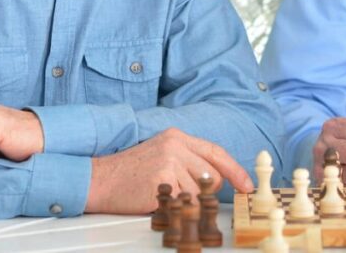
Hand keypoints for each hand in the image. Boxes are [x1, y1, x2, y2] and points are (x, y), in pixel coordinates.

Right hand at [85, 128, 252, 213]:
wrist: (99, 179)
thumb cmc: (130, 171)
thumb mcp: (162, 153)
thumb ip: (188, 160)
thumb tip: (216, 178)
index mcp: (178, 137)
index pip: (217, 153)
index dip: (235, 170)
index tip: (246, 185)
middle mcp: (176, 146)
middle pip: (213, 176)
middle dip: (205, 191)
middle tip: (182, 192)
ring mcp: (169, 162)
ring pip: (199, 193)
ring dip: (186, 201)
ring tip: (165, 194)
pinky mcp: (161, 180)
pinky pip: (183, 202)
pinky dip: (174, 208)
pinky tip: (157, 199)